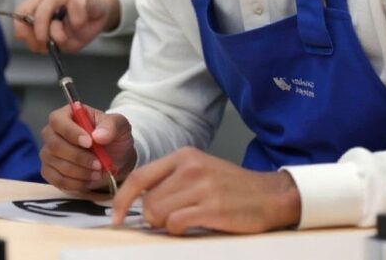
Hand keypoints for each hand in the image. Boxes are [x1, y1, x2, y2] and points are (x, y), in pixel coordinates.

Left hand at [14, 0, 119, 53]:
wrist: (101, 14)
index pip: (22, 10)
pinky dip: (77, 22)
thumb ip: (44, 42)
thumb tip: (36, 43)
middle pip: (34, 7)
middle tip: (44, 40)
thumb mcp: (58, 39)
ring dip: (56, 28)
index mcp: (41, 2)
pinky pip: (76, 6)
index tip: (27, 39)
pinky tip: (80, 25)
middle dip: (38, 28)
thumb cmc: (78, 26)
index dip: (21, 26)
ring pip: (50, 3)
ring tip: (64, 36)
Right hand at [40, 105, 135, 190]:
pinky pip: (57, 180)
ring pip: (57, 164)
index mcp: (66, 115)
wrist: (115, 159)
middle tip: (99, 163)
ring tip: (98, 172)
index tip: (89, 143)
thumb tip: (98, 135)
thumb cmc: (113, 138)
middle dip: (79, 157)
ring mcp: (48, 153)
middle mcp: (52, 132)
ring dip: (80, 172)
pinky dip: (76, 183)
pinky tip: (89, 180)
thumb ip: (111, 126)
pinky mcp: (49, 171)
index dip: (71, 132)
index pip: (58, 121)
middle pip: (55, 145)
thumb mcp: (120, 126)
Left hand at [111, 147, 300, 234]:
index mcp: (184, 156)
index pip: (140, 177)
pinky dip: (179, 230)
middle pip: (148, 200)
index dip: (122, 199)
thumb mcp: (200, 171)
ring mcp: (202, 187)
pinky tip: (194, 225)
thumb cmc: (232, 187)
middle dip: (152, 217)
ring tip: (187, 220)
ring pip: (159, 213)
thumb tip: (138, 203)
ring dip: (167, 224)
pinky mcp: (212, 207)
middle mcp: (190, 168)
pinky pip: (176, 224)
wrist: (271, 196)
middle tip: (170, 220)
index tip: (115, 216)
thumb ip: (170, 181)